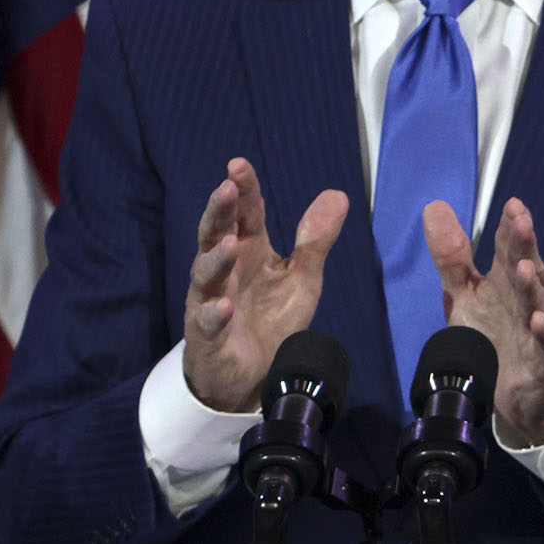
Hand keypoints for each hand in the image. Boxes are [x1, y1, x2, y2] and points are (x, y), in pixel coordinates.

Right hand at [182, 158, 347, 411]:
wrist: (254, 377)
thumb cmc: (272, 319)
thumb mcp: (302, 279)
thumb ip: (316, 241)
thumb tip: (338, 195)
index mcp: (250, 251)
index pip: (245, 213)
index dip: (243, 189)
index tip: (239, 165)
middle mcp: (225, 270)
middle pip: (216, 233)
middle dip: (219, 211)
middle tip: (225, 188)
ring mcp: (210, 301)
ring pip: (205, 274)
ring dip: (217, 258)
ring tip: (231, 243)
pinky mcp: (206, 336)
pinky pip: (205, 322)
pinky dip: (213, 313)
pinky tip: (223, 306)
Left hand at [423, 196, 543, 443]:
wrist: (514, 392)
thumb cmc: (494, 333)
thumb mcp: (466, 294)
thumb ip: (451, 256)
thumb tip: (433, 207)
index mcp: (510, 278)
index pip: (510, 246)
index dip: (511, 226)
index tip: (512, 205)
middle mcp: (529, 297)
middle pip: (528, 266)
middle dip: (525, 245)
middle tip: (522, 223)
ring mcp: (542, 326)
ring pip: (540, 302)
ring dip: (532, 285)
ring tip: (523, 268)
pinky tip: (537, 321)